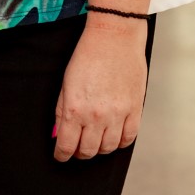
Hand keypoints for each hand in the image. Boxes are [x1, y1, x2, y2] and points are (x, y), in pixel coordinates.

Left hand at [53, 17, 148, 161]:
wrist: (114, 38)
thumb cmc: (88, 56)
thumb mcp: (65, 84)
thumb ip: (61, 111)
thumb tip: (59, 132)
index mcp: (75, 108)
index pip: (66, 145)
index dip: (62, 155)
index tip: (61, 156)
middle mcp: (96, 115)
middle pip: (88, 151)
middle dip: (79, 154)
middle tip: (77, 149)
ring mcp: (118, 114)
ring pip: (108, 148)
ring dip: (99, 149)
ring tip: (95, 142)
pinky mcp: (135, 109)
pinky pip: (129, 138)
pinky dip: (120, 142)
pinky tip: (114, 137)